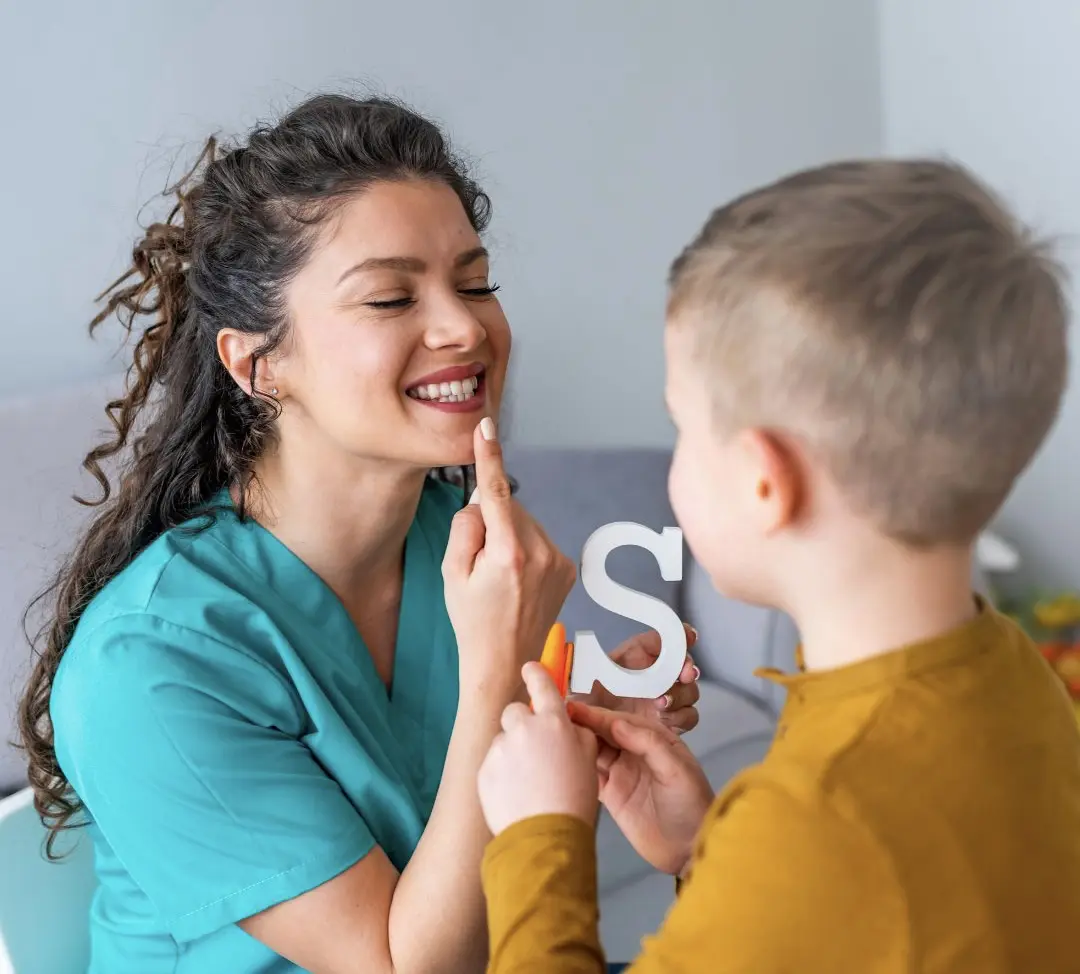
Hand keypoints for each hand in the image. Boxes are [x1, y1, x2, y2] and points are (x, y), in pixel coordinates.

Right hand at [443, 418, 576, 697]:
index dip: (489, 457)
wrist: (504, 662)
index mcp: (508, 553)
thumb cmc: (471, 619)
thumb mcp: (451, 572)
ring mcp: (558, 561)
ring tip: (500, 577)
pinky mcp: (568, 568)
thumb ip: (465, 526)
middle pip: (511, 507)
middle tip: (479, 561)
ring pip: (526, 523)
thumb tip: (484, 499)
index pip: (497, 491)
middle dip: (493, 520)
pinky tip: (517, 580)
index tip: (485, 427)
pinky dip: (526, 549)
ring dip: (510, 536)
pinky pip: (539, 540)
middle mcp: (540, 553)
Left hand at [478, 662, 599, 835]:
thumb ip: (577, 732)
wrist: (544, 836)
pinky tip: (516, 793)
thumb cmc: (574, 798)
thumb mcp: (589, 758)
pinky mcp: (484, 770)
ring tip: (527, 781)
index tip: (530, 669)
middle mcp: (523, 728)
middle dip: (523, 724)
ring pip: (504, 739)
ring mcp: (500, 749)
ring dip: (513, 751)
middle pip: (516, 711)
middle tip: (536, 750)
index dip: (536, 673)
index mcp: (553, 722)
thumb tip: (566, 722)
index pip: (541, 683)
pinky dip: (502, 773)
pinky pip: (493, 762)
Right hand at [567, 703, 713, 875]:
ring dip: (575, 743)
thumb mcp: (676, 770)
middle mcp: (635, 751)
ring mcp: (622, 772)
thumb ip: (648, 744)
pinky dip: (576, 766)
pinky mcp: (611, 794)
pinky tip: (559, 761)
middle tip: (553, 717)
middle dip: (581, 724)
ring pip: (593, 750)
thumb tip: (616, 722)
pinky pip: (590, 774)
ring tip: (549, 735)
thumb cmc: (691, 806)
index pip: (620, 721)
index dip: (597, 715)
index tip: (573, 709)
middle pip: (603, 733)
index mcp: (654, 739)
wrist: (690, 850)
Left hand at [573, 624, 701, 733]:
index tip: (687, 636)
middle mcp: (654, 676)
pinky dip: (681, 716)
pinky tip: (665, 719)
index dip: (679, 635)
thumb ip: (576, 668)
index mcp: (635, 659)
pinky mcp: (670, 723)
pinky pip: (689, 716)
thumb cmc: (582, 710)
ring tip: (661, 703)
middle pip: (683, 664)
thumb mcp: (576, 686)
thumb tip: (567, 649)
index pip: (662, 641)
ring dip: (681, 693)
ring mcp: (665, 700)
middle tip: (684, 673)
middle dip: (687, 666)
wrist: (589, 744)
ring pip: (689, 690)